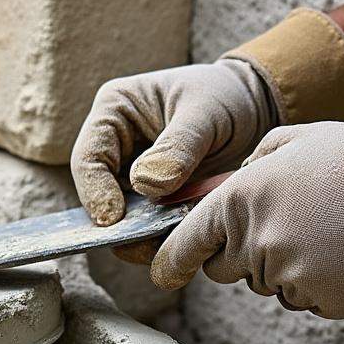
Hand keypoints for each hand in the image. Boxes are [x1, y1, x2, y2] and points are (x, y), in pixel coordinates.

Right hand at [70, 60, 277, 225]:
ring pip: (122, 215)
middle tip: (142, 244)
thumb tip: (143, 184)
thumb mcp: (206, 113)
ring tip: (166, 246)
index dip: (95, 192)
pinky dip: (159, 237)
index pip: (88, 158)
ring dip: (141, 234)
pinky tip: (179, 242)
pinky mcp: (152, 197)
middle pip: (98, 193)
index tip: (115, 219)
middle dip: (120, 222)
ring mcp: (132, 173)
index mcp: (115, 110)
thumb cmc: (227, 97)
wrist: (255, 110)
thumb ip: (178, 147)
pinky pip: (147, 224)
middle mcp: (116, 144)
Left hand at [150, 120, 343, 318]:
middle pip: (224, 269)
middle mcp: (255, 245)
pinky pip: (302, 299)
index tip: (164, 272)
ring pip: (265, 284)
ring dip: (281, 266)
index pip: (184, 246)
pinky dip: (315, 283)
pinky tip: (341, 253)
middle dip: (239, 253)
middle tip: (282, 225)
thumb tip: (224, 193)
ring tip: (323, 232)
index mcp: (238, 203)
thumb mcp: (286, 143)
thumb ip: (244, 172)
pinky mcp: (321, 302)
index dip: (170, 262)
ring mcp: (288, 278)